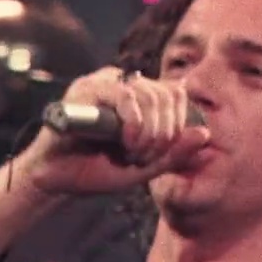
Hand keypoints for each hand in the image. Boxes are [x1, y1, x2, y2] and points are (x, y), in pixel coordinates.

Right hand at [20, 66, 211, 196]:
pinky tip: (124, 141)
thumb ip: (174, 154)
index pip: (177, 95)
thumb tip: (205, 133)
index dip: (178, 126)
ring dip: (148, 132)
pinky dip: (132, 122)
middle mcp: (125, 84)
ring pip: (149, 95)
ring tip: (132, 152)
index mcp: (142, 97)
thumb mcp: (144, 168)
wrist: (57, 179)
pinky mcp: (87, 88)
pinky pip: (124, 95)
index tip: (160, 154)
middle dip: (164, 134)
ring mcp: (105, 82)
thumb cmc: (97, 169)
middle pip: (167, 95)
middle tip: (145, 157)